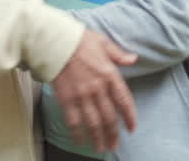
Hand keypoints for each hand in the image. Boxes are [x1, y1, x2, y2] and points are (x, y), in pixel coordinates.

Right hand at [50, 30, 136, 152]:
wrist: (54, 41)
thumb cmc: (78, 39)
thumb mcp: (103, 42)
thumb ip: (119, 54)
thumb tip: (133, 59)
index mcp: (110, 75)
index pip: (124, 101)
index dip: (129, 117)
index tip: (131, 128)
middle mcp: (98, 88)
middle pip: (109, 117)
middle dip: (113, 134)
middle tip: (114, 145)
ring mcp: (82, 95)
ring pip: (94, 123)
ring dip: (98, 138)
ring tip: (101, 148)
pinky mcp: (66, 99)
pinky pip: (74, 121)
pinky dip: (77, 133)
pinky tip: (80, 141)